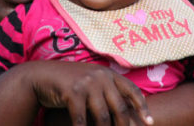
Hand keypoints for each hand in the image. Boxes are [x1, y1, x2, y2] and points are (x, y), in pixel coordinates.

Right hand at [28, 61, 153, 125]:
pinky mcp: (73, 93)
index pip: (131, 90)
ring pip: (103, 117)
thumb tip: (125, 109)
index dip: (142, 107)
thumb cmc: (69, 81)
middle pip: (119, 107)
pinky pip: (82, 120)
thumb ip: (106, 89)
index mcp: (108, 73)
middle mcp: (100, 76)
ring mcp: (87, 84)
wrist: (43, 76)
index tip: (150, 122)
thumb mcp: (91, 80)